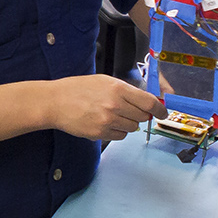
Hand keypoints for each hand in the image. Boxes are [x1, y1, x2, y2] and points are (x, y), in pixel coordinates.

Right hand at [45, 74, 163, 141]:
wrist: (55, 102)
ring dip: (126, 124)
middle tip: (127, 111)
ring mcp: (107, 121)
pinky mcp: (100, 133)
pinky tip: (103, 122)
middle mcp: (115, 105)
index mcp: (118, 89)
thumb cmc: (77, 89)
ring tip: (111, 115)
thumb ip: (126, 91)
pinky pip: (119, 136)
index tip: (162, 113)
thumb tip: (146, 102)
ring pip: (132, 128)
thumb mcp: (104, 81)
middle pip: (142, 117)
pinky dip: (116, 131)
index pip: (149, 103)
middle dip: (139, 115)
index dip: (159, 109)